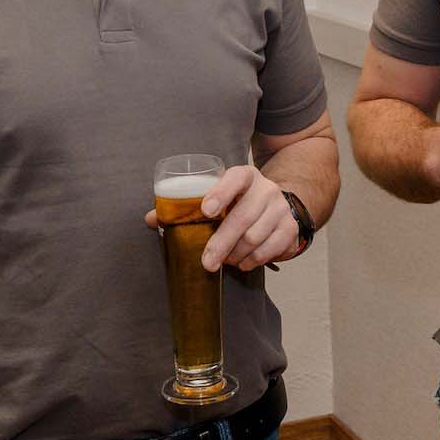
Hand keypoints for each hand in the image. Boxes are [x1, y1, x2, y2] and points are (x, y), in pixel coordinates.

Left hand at [142, 164, 301, 271]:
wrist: (280, 205)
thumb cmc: (239, 203)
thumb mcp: (217, 197)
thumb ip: (186, 207)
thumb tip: (149, 220)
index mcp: (244, 176)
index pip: (234, 179)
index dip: (220, 193)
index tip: (205, 211)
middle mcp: (265, 189)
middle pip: (243, 217)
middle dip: (221, 242)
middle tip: (206, 262)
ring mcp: (281, 209)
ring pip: (255, 237)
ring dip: (235, 255)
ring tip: (223, 261)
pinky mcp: (290, 229)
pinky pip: (270, 250)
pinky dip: (252, 261)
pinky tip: (241, 263)